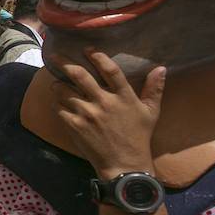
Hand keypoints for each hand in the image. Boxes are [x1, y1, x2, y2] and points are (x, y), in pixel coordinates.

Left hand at [51, 49, 165, 179]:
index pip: (110, 69)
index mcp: (124, 97)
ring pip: (64, 90)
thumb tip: (160, 68)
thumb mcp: (151, 112)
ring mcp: (87, 114)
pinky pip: (59, 107)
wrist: (124, 164)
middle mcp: (104, 102)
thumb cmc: (138, 137)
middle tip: (55, 56)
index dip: (97, 56)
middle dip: (64, 63)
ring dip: (58, 84)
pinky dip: (57, 102)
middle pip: (79, 75)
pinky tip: (59, 100)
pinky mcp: (75, 125)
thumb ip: (154, 89)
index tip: (87, 49)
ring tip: (57, 82)